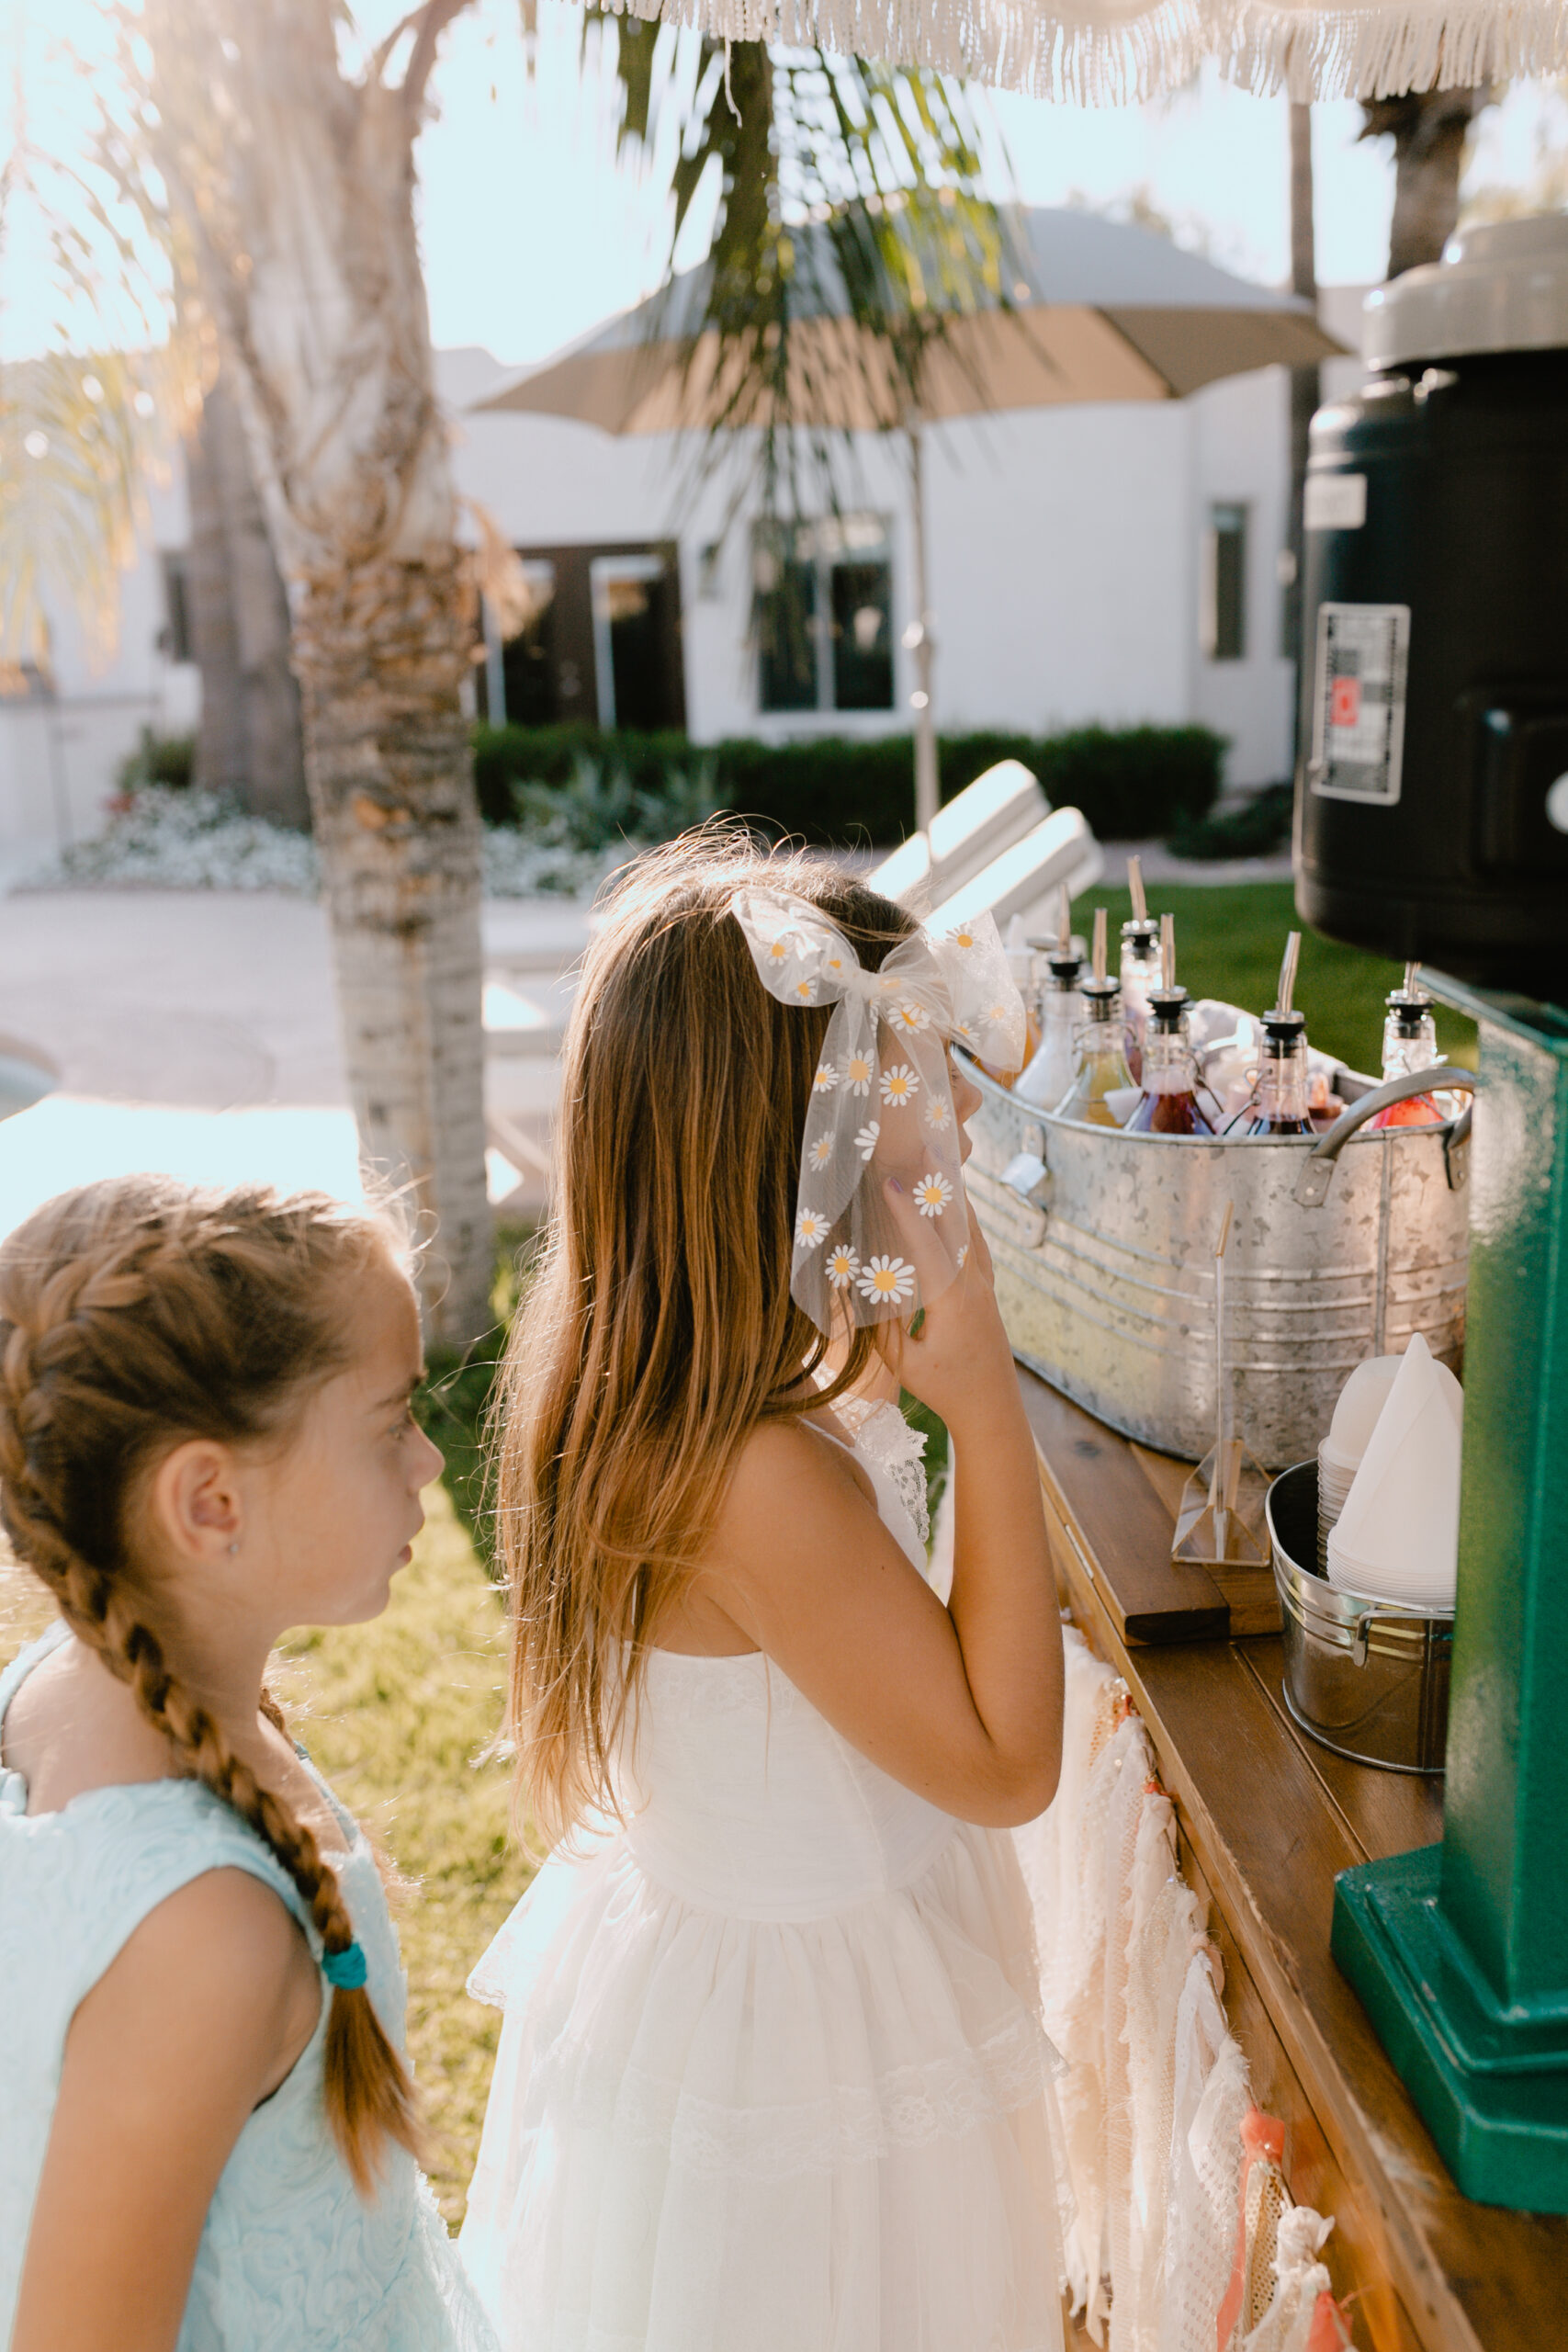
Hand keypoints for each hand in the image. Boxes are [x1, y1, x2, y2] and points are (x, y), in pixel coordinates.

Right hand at [876, 1178, 1013, 1434]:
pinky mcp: (987, 1289)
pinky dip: (964, 1216)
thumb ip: (880, 1326)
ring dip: (953, 1194)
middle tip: (925, 1144)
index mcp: (952, 1302)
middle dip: (938, 1184)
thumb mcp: (904, 1365)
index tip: (887, 1183)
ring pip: (970, 1229)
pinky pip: (976, 1243)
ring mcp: (985, 1285)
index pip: (926, 1248)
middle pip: (955, 1224)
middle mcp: (973, 1285)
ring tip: (938, 1158)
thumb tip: (854, 1289)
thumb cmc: (945, 1391)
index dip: (906, 1214)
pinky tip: (956, 1200)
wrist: (993, 1409)